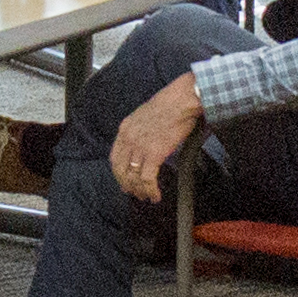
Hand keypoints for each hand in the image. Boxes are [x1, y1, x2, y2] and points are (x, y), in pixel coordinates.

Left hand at [110, 67, 207, 204]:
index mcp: (125, 128)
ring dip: (140, 191)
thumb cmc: (171, 104)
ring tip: (148, 197)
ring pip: (133, 177)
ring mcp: (140, 146)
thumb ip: (141, 130)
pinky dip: (151, 190)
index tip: (124, 181)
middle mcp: (129, 138)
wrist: (182, 100)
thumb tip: (145, 144)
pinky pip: (147, 179)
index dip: (119, 173)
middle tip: (136, 194)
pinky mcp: (154, 153)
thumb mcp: (146, 115)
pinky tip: (156, 195)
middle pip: (121, 170)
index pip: (115, 157)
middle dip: (128, 186)